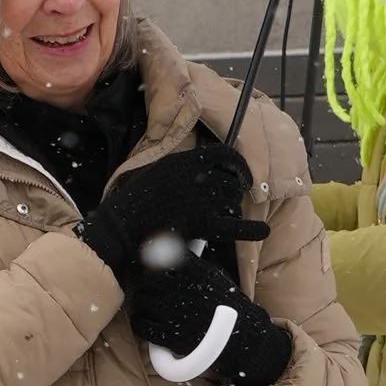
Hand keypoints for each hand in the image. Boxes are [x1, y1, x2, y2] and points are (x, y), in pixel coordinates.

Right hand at [80, 136, 266, 283]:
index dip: (239, 164)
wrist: (122, 226)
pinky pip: (234, 226)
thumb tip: (203, 166)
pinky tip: (263, 230)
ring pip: (232, 202)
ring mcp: (201, 201)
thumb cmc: (134, 200)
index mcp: (185, 161)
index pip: (224, 154)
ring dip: (232, 209)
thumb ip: (181, 166)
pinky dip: (251, 229)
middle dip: (232, 192)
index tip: (242, 173)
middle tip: (225, 202)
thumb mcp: (157, 170)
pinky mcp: (201, 225)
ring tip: (225, 215)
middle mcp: (197, 178)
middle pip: (230, 182)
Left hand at [126, 254, 293, 385]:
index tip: (156, 270)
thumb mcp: (216, 276)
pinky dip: (141, 324)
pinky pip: (142, 325)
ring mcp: (174, 313)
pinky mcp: (169, 335)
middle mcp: (182, 290)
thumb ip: (194, 264)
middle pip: (147, 280)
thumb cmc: (229, 305)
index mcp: (195, 272)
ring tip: (148, 306)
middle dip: (146, 284)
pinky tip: (147, 323)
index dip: (155, 264)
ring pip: (141, 301)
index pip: (162, 259)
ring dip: (142, 303)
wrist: (242, 337)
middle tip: (149, 290)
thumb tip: (172, 249)